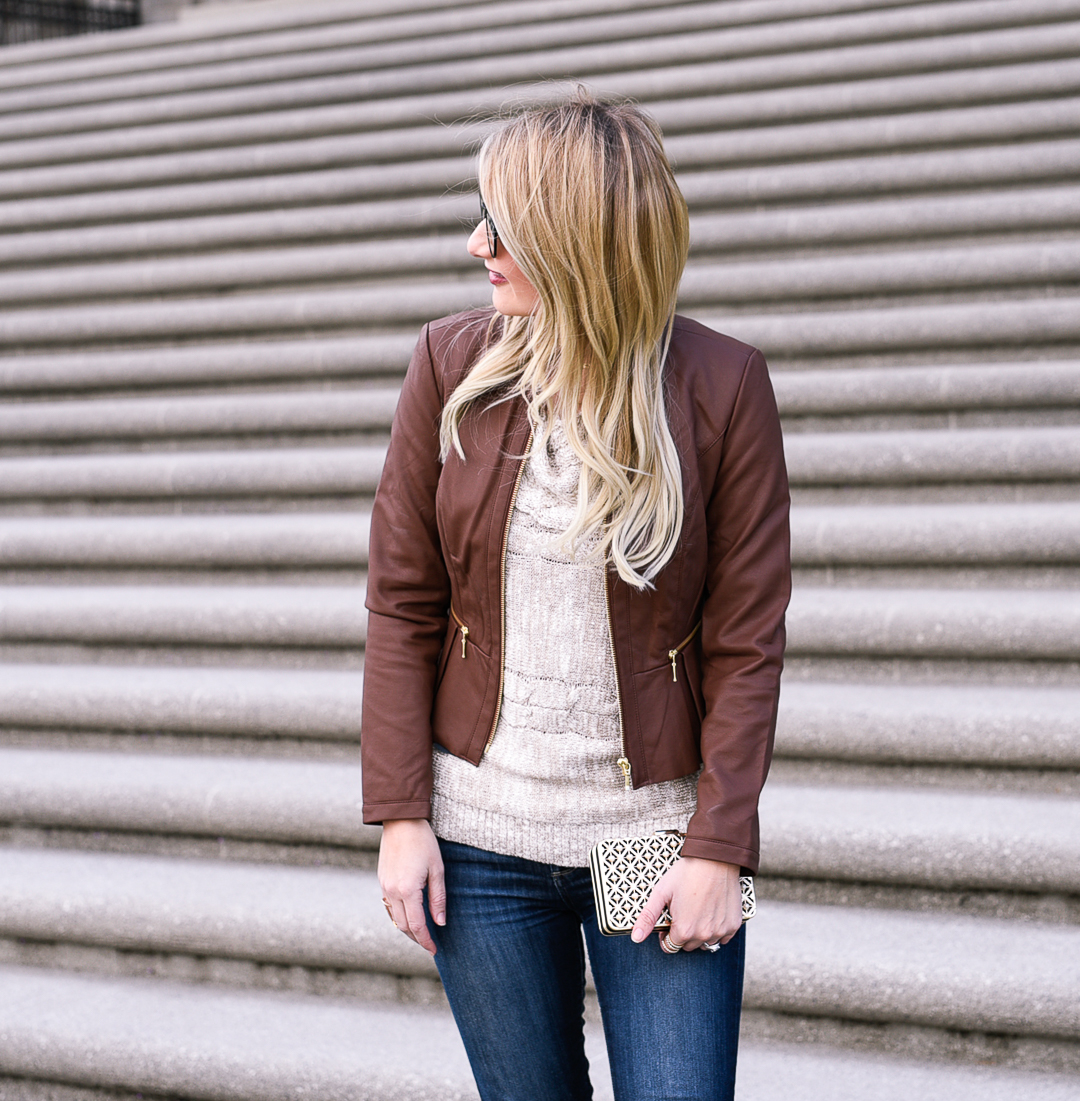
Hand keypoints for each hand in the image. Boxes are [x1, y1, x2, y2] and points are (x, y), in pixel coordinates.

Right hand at [377, 818, 445, 954]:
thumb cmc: (423, 842)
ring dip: (407, 929)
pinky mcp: (381, 880)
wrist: (401, 821)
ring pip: (394, 918)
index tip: (435, 950)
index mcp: (408, 890)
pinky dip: (398, 916)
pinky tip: (409, 916)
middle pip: (403, 926)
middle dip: (417, 939)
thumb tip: (440, 922)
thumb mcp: (437, 869)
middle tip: (430, 945)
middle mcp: (392, 891)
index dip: (426, 941)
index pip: (417, 925)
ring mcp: (384, 886)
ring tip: (421, 934)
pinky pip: (388, 906)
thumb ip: (438, 898)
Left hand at [630, 856, 741, 951]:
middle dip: (682, 933)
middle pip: (688, 946)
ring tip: (697, 910)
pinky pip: (723, 937)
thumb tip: (636, 937)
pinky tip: (711, 911)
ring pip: (705, 942)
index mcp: (684, 930)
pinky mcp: (733, 925)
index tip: (669, 919)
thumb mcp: (661, 892)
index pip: (670, 946)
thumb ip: (648, 917)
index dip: (666, 934)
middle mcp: (704, 935)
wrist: (715, 859)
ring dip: (699, 932)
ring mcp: (720, 931)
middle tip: (683, 911)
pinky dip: (716, 928)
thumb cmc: (687, 873)